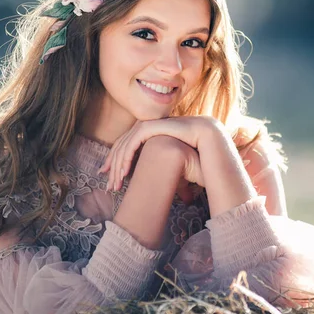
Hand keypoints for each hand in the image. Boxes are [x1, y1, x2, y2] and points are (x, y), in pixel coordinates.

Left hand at [98, 115, 219, 190]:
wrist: (203, 137)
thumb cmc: (191, 149)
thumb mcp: (169, 160)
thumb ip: (158, 166)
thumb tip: (153, 180)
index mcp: (145, 132)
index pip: (123, 147)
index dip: (114, 164)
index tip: (109, 179)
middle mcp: (142, 127)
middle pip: (119, 148)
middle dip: (112, 168)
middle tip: (109, 187)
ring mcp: (143, 126)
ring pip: (123, 148)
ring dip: (117, 167)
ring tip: (116, 184)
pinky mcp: (147, 127)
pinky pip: (131, 144)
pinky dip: (125, 159)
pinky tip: (123, 173)